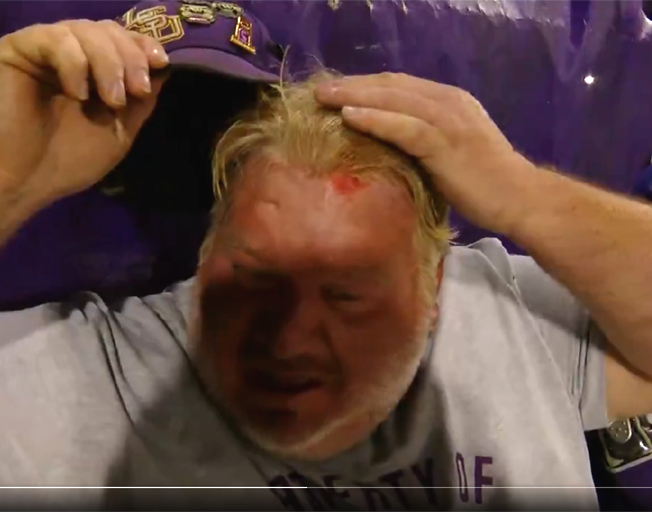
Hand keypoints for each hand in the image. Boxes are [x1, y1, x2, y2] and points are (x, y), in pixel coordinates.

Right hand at [0, 20, 168, 206]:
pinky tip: (77, 94)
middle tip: (138, 90)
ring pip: (85, 30)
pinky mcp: (19, 50)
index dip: (144, 45)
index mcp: (96, 71)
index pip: (124, 40)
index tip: (160, 64)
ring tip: (112, 100)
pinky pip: (54, 38)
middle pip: (108, 30)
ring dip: (109, 62)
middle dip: (131, 57)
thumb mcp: (119, 130)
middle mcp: (71, 54)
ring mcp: (44, 50)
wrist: (24, 182)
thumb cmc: (69, 160)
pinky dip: (75, 64)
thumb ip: (141, 101)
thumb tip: (163, 69)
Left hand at [315, 73, 539, 235]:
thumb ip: (424, 139)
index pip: (400, 85)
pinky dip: (375, 119)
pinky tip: (349, 115)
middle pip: (392, 85)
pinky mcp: (445, 142)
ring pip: (394, 99)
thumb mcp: (450, 150)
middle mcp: (448, 101)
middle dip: (353, 85)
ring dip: (355, 96)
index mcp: (449, 100)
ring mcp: (448, 120)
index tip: (338, 91)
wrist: (519, 197)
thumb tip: (389, 145)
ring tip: (324, 97)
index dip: (366, 85)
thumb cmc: (483, 182)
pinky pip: (403, 126)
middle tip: (320, 89)